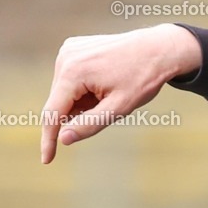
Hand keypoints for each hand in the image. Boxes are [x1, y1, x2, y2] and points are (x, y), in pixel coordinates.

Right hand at [41, 24, 201, 163]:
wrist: (159, 48)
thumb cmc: (143, 78)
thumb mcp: (120, 107)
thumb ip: (90, 124)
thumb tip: (63, 138)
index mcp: (73, 72)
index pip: (52, 113)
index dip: (49, 140)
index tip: (47, 160)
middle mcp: (65, 57)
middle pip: (59, 102)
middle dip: (78, 113)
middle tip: (108, 105)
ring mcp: (69, 50)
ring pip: (65, 92)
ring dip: (82, 101)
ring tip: (109, 91)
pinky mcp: (74, 47)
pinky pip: (71, 78)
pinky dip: (83, 88)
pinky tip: (105, 82)